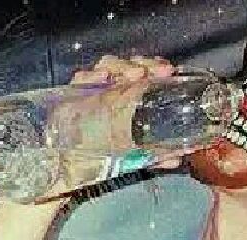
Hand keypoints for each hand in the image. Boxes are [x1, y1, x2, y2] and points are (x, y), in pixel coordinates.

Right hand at [71, 54, 189, 169]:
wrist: (70, 167)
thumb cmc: (100, 154)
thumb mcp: (132, 156)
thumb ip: (154, 156)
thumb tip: (176, 159)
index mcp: (128, 95)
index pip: (144, 72)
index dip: (156, 68)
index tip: (169, 73)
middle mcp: (112, 88)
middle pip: (129, 65)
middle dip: (145, 64)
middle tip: (158, 72)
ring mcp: (93, 90)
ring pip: (108, 65)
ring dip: (123, 66)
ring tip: (135, 75)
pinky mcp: (72, 96)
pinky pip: (81, 80)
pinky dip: (91, 76)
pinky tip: (103, 78)